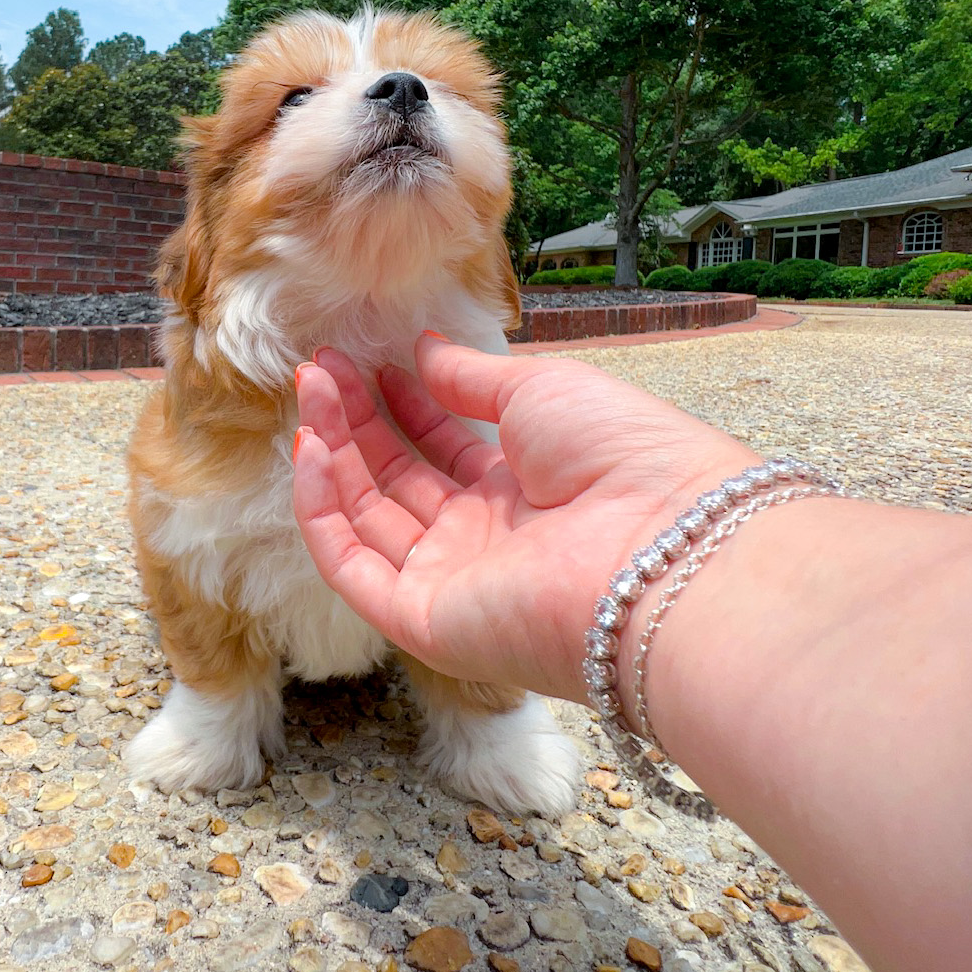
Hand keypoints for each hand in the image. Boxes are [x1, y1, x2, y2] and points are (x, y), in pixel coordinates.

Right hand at [292, 334, 754, 700]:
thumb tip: (424, 349)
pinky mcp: (427, 623)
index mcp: (529, 490)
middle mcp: (489, 541)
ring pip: (369, 519)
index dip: (403, 404)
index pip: (446, 449)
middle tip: (318, 366)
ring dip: (331, 454)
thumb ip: (472, 378)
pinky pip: (354, 568)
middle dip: (355, 422)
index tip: (366, 359)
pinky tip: (309, 451)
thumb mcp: (543, 392)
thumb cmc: (623, 458)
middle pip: (400, 481)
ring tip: (308, 389)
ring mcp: (455, 583)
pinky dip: (323, 512)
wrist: (663, 548)